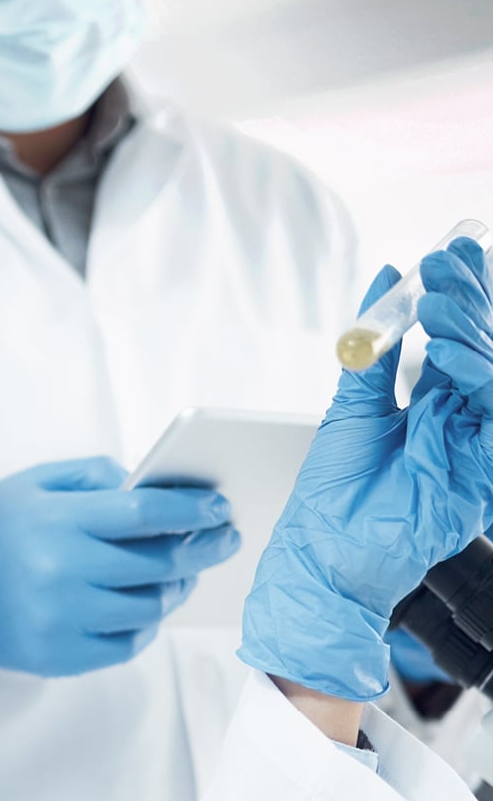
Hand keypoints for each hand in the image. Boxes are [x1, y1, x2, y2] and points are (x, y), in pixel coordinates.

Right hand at [0, 456, 237, 675]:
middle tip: (225, 537)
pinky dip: (147, 620)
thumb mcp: (34, 482)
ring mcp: (61, 619)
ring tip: (185, 569)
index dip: (191, 508)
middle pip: (157, 561)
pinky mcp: (60, 656)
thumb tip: (151, 485)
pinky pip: (128, 641)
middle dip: (203, 546)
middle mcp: (60, 571)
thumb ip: (92, 474)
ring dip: (178, 585)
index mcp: (54, 520)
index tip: (220, 506)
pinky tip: (147, 600)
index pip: (142, 512)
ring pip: (150, 605)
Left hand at [240, 239, 492, 700]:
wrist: (324, 548)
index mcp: (431, 401)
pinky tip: (449, 352)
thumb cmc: (333, 484)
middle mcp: (458, 419)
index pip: (458, 336)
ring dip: (471, 332)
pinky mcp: (478, 472)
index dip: (460, 294)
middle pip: (482, 348)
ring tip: (438, 302)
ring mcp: (471, 444)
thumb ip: (376, 347)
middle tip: (448, 262)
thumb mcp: (354, 402)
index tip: (449, 252)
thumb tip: (382, 278)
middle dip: (470, 301)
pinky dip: (475, 378)